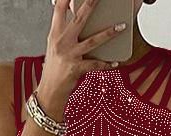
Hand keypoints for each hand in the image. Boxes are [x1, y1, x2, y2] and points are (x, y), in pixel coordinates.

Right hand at [38, 0, 127, 115]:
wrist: (49, 91)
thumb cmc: (53, 69)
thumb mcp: (54, 46)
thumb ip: (63, 31)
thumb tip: (74, 18)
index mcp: (55, 33)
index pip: (59, 9)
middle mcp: (62, 42)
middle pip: (79, 19)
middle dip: (90, 5)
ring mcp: (70, 55)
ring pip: (92, 40)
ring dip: (109, 33)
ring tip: (121, 27)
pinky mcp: (76, 69)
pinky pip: (95, 64)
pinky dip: (106, 64)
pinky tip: (115, 62)